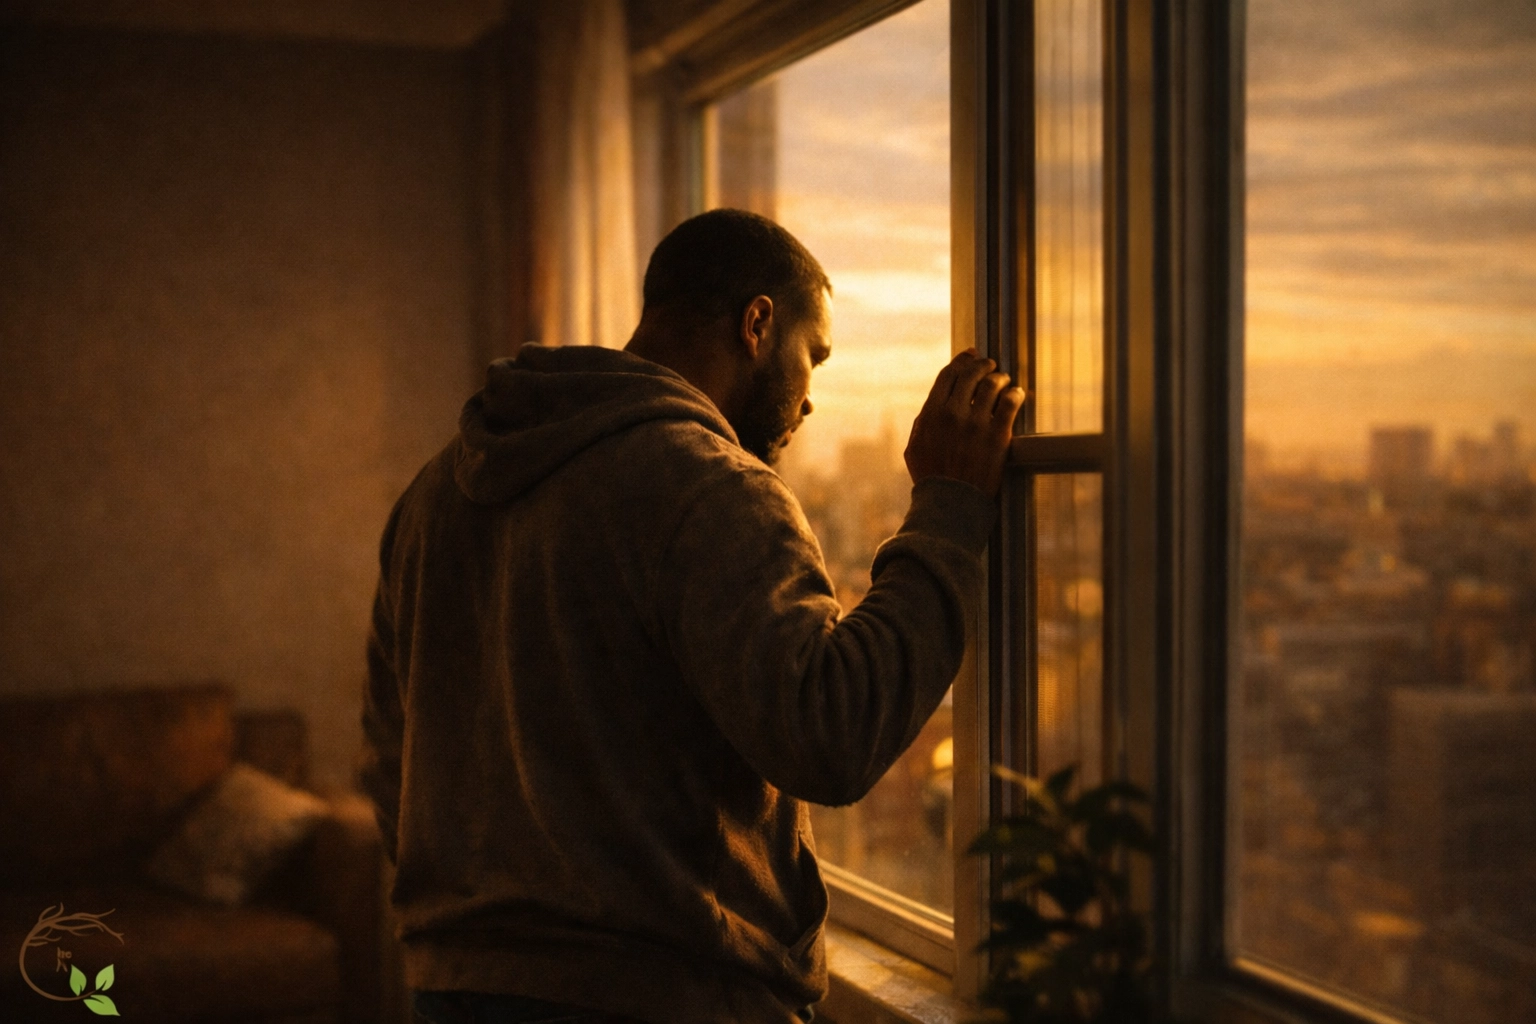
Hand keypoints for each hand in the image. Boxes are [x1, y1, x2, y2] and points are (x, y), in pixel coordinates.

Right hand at [903, 348, 1023, 496]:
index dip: (961, 361)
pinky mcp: (998, 435)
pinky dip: (1015, 394)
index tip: (970, 356)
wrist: (951, 505)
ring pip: (992, 384)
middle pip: (972, 374)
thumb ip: (922, 423)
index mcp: (931, 413)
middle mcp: (953, 413)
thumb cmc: (931, 479)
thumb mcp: (914, 448)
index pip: (949, 374)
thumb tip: (933, 405)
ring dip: (1000, 378)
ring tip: (1004, 381)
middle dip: (983, 365)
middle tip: (990, 366)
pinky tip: (1016, 394)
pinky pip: (1010, 403)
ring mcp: (976, 424)